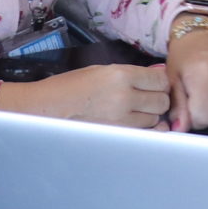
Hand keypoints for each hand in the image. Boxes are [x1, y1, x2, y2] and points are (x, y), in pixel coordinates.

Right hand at [0, 63, 171, 128]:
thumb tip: (158, 74)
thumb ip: (131, 74)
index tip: (154, 84)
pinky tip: (133, 126)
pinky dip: (144, 131)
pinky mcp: (117, 137)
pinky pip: (144, 135)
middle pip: (162, 100)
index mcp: (120, 75)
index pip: (160, 79)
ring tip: (131, 112)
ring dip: (150, 116)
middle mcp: (124, 97)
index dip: (159, 82)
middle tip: (145, 99)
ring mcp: (121, 120)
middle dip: (157, 99)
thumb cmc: (70, 87)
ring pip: (155, 120)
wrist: (45, 109)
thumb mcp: (100, 71)